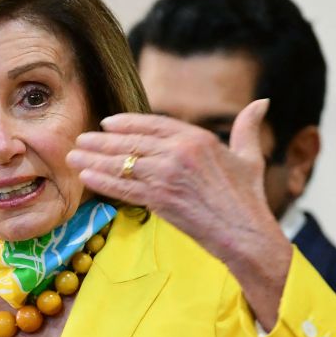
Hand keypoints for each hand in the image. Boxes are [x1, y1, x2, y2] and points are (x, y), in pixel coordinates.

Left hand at [66, 99, 290, 328]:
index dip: (126, 123)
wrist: (246, 234)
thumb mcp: (250, 157)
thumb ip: (247, 128)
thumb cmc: (249, 199)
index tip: (107, 123)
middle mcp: (180, 152)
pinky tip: (85, 177)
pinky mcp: (160, 199)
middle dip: (102, 141)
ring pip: (123, 163)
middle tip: (80, 139)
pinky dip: (102, 181)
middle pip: (131, 142)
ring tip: (74, 156)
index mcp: (199, 138)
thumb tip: (261, 102)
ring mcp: (168, 175)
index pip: (153, 123)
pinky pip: (124, 187)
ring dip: (94, 160)